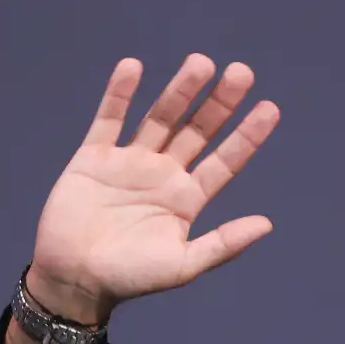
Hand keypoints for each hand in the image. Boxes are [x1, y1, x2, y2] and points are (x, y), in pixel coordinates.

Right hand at [21, 53, 280, 327]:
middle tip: (242, 72)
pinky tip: (133, 67)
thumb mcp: (183, 266)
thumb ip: (223, 244)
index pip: (225, 160)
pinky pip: (109, 119)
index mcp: (187, 199)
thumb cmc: (130, 278)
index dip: (247, 135)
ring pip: (159, 117)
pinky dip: (119, 93)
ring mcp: (129, 162)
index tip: (270, 108)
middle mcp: (163, 174)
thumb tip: (268, 224)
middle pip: (197, 130)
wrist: (74, 280)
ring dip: (180, 90)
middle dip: (219, 103)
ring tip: (201, 63)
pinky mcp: (94, 157)